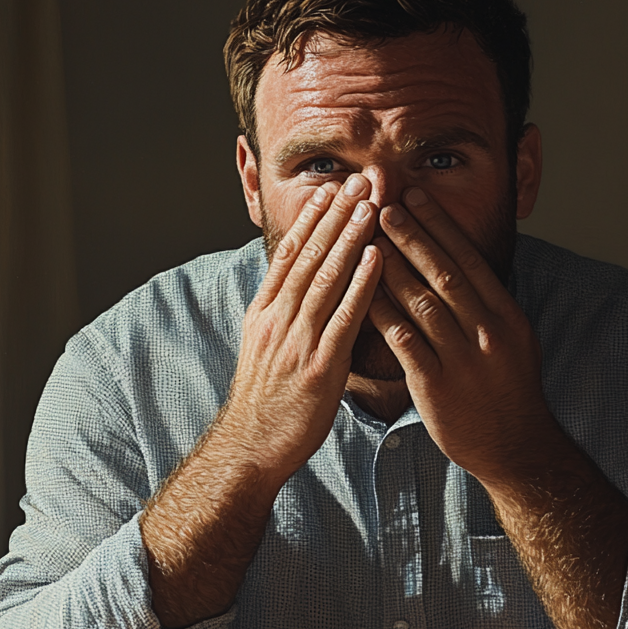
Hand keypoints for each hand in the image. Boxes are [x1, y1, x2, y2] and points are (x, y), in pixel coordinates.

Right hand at [219, 173, 381, 485]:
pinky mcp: (318, 367)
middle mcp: (278, 320)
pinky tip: (377, 257)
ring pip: (325, 277)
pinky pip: (343, 318)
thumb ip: (284, 317)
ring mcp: (297, 341)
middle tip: (357, 180)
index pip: (289, 255)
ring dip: (349, 237)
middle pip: (308, 256)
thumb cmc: (265, 403)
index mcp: (265, 313)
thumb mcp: (265, 350)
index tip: (330, 189)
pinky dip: (360, 284)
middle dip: (334, 214)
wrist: (250, 448)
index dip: (311, 219)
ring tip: (370, 204)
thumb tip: (301, 289)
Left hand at [367, 186, 551, 489]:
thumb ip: (488, 304)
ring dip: (392, 267)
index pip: (469, 259)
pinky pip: (403, 341)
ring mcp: (463, 358)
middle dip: (411, 235)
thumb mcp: (513, 340)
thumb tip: (462, 264)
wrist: (515, 447)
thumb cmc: (508, 391)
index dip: (439, 226)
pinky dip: (382, 313)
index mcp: (507, 315)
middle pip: (444, 272)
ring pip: (422, 302)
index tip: (415, 197)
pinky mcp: (437, 385)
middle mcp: (488, 332)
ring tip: (367, 240)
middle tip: (383, 204)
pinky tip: (362, 293)